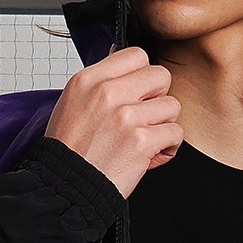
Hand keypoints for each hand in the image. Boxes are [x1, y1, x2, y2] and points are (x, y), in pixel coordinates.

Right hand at [44, 46, 182, 198]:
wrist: (66, 188)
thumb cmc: (70, 150)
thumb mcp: (74, 102)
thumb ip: (102, 80)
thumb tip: (123, 57)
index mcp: (88, 80)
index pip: (136, 55)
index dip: (143, 75)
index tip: (137, 94)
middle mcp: (106, 93)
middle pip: (161, 76)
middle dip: (157, 98)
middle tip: (142, 118)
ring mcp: (125, 117)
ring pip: (172, 106)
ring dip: (163, 125)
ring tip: (144, 138)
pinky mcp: (141, 142)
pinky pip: (175, 133)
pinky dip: (167, 148)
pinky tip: (150, 155)